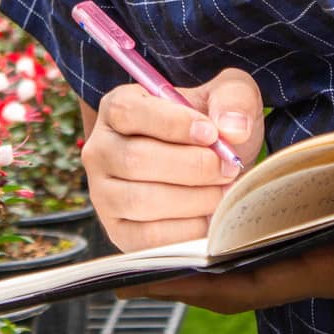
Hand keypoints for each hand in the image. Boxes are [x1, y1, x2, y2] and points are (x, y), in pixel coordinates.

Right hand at [82, 67, 263, 252]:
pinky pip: (149, 236)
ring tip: (222, 191)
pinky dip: (187, 229)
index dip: (172, 124)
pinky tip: (209, 215)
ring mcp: (103, 193)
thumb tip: (233, 129)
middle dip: (192, 167)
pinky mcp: (117, 230)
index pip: (129, 112)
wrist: (205, 167)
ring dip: (193, 198)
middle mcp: (99, 150)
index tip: (211, 134)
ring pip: (141, 200)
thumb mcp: (225, 97)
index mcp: (117, 108)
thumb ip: (233, 100)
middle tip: (228, 168)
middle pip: (135, 159)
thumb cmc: (208, 128)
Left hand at [119, 180, 333, 312]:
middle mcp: (318, 269)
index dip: (193, 286)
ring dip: (196, 261)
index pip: (250, 285)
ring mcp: (320, 258)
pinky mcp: (328, 241)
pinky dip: (228, 242)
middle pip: (232, 284)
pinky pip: (265, 249)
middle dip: (176, 280)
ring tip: (142, 246)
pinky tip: (202, 226)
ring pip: (244, 267)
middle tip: (118, 271)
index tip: (139, 280)